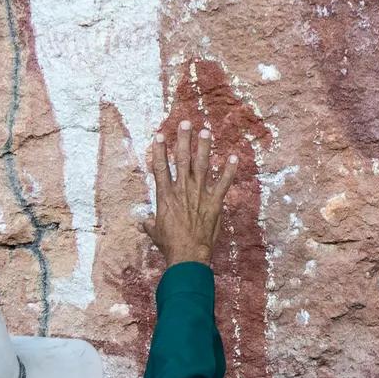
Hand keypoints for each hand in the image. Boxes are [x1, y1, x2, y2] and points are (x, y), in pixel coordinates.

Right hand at [140, 120, 237, 269]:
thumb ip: (150, 224)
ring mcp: (200, 194)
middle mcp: (182, 190)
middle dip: (184, 140)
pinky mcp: (215, 202)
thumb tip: (144, 222)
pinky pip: (223, 183)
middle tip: (185, 123)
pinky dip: (229, 170)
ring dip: (204, 147)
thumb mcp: (155, 232)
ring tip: (206, 131)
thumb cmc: (170, 244)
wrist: (188, 254)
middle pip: (182, 160)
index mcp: (166, 195)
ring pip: (202, 166)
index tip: (159, 135)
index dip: (159, 150)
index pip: (160, 168)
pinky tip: (234, 156)